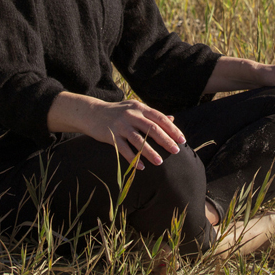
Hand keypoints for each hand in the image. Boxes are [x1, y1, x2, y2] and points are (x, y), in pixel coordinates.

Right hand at [48, 92, 186, 169]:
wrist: (92, 113)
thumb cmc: (118, 112)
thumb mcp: (135, 108)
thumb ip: (152, 115)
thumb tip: (172, 119)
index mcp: (140, 108)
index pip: (160, 118)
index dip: (172, 129)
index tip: (182, 140)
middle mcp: (131, 114)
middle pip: (152, 128)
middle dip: (165, 140)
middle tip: (176, 151)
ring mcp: (120, 125)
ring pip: (138, 140)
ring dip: (150, 152)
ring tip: (159, 162)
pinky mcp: (111, 135)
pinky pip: (123, 149)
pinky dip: (133, 158)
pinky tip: (141, 167)